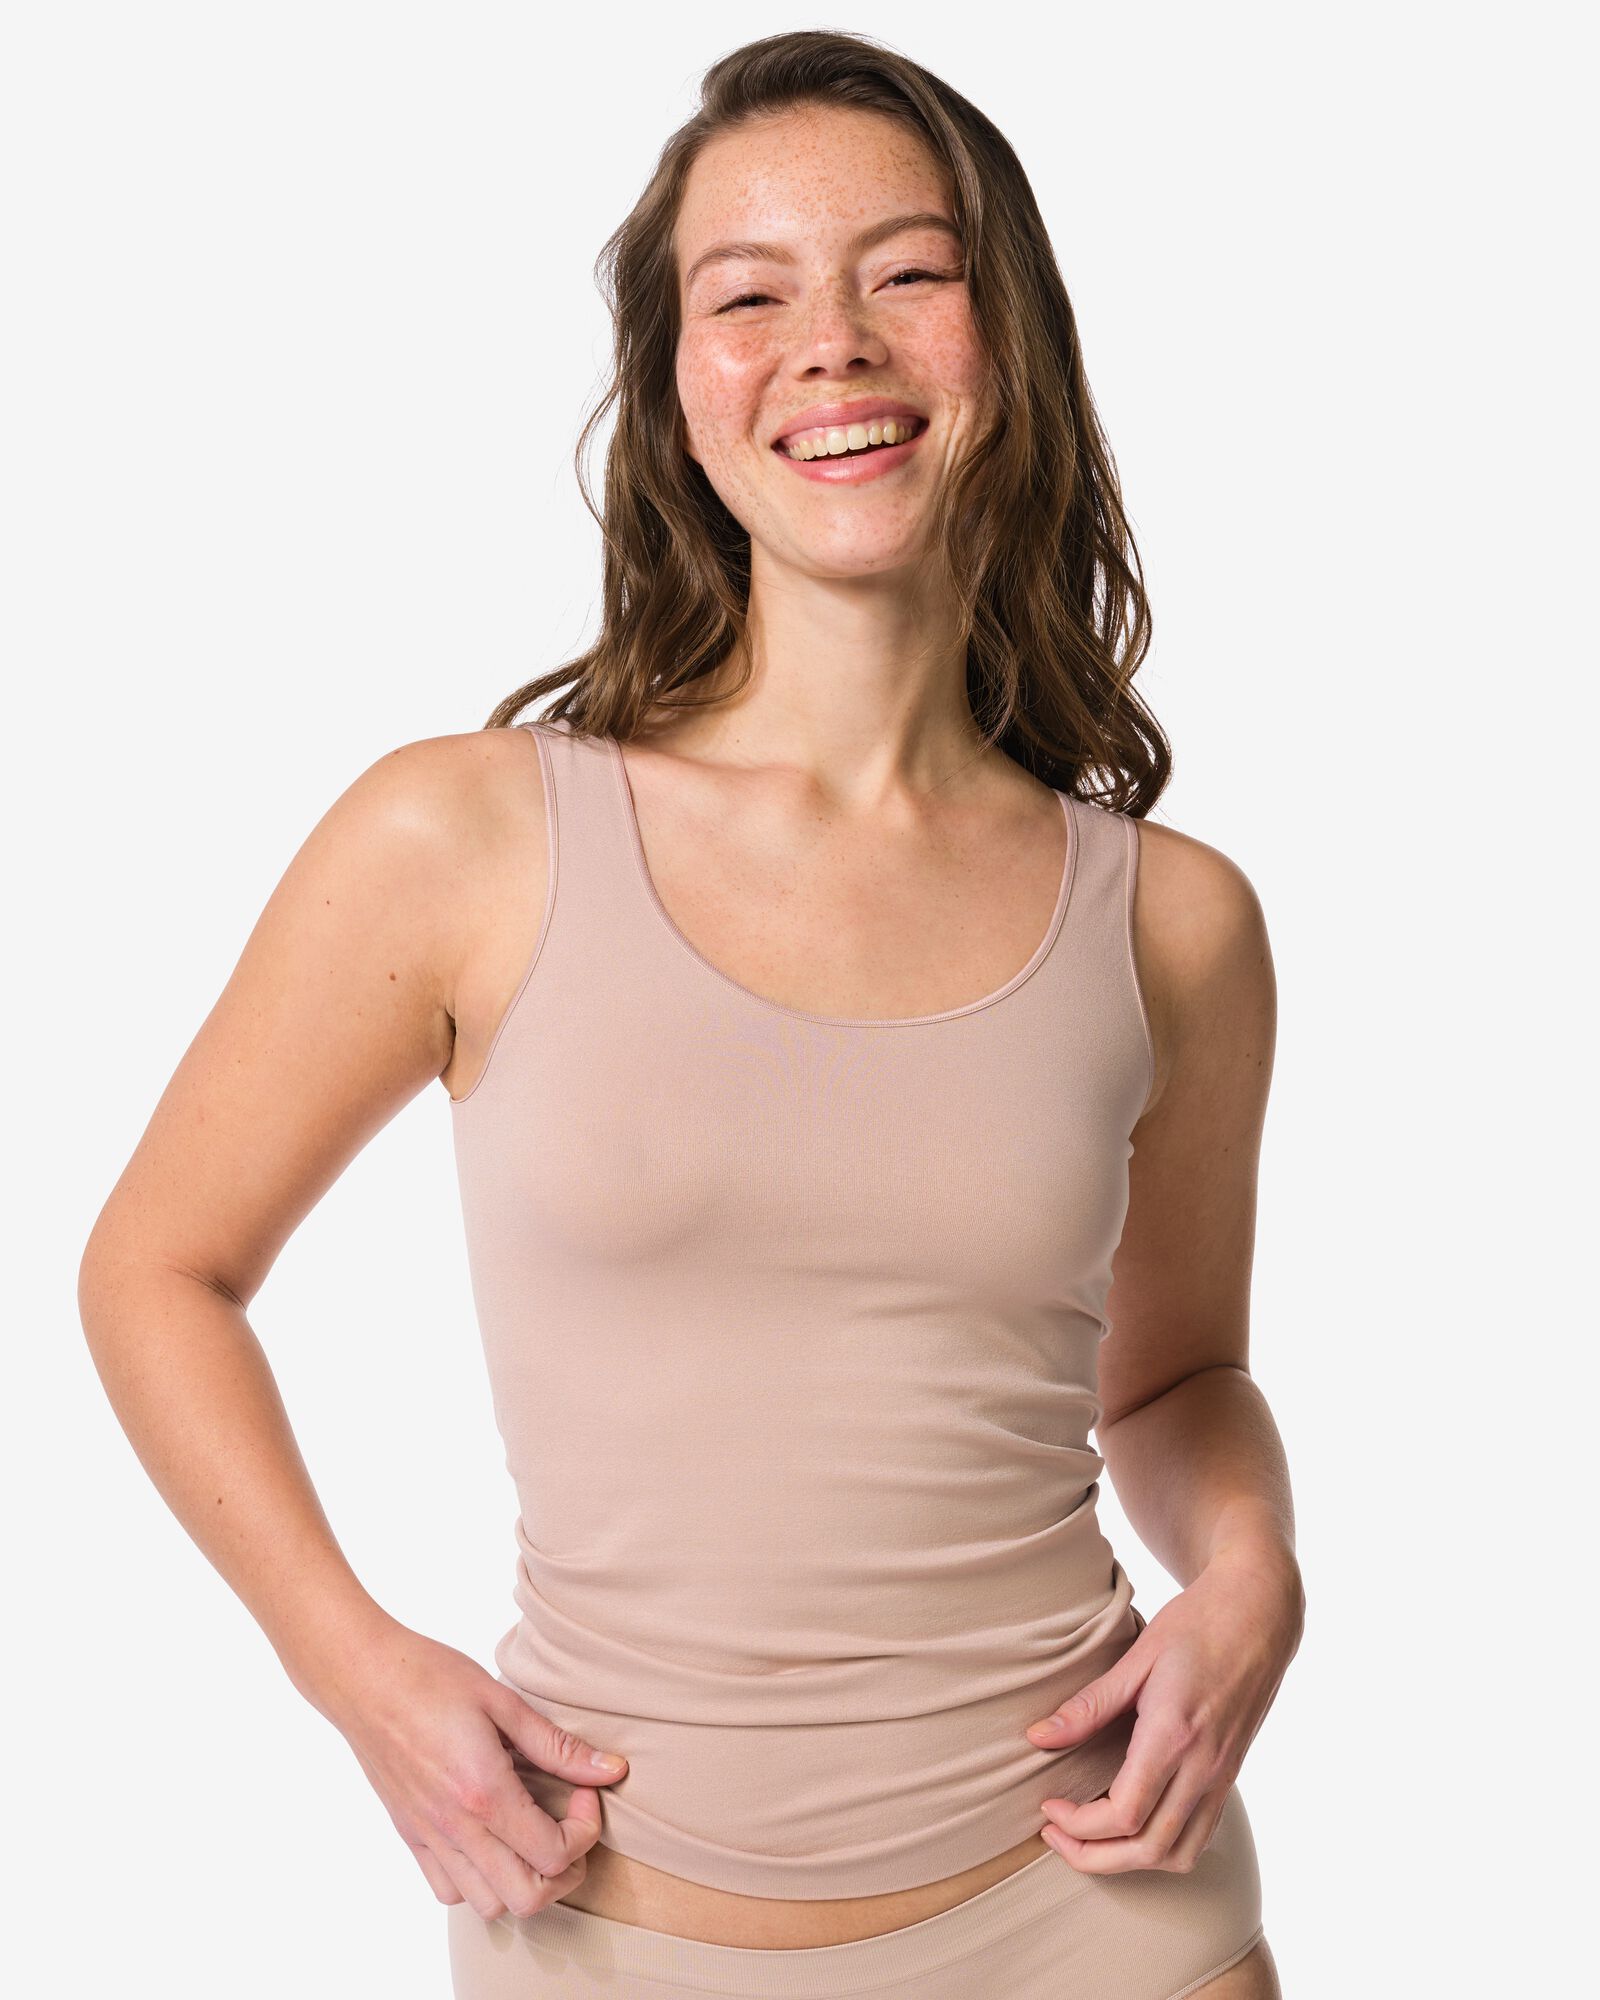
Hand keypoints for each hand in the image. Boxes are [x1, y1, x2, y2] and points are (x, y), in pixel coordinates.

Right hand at [310, 1619, 629, 1920]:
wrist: (363, 1677)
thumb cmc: (431, 1677)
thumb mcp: (503, 1702)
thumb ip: (557, 1745)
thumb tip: (612, 1770)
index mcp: (485, 1793)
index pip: (554, 1854)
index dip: (585, 1830)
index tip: (585, 1791)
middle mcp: (456, 1827)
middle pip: (528, 1898)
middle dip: (565, 1871)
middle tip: (570, 1825)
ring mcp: (429, 1837)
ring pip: (487, 1905)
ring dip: (522, 1881)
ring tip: (532, 1834)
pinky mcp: (410, 1835)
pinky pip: (447, 1891)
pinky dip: (478, 1882)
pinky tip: (491, 1839)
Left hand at [1022, 1547, 1302, 1874]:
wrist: (1260, 1610)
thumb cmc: (1197, 1622)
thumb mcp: (1137, 1655)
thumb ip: (1089, 1705)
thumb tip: (1037, 1737)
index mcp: (1175, 1733)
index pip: (1125, 1813)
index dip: (1079, 1825)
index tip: (1048, 1808)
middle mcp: (1204, 1765)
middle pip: (1148, 1848)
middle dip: (1094, 1857)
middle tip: (1055, 1836)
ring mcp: (1223, 1774)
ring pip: (1179, 1853)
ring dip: (1129, 1861)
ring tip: (1090, 1839)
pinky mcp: (1231, 1773)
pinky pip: (1200, 1835)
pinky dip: (1162, 1848)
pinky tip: (1133, 1825)